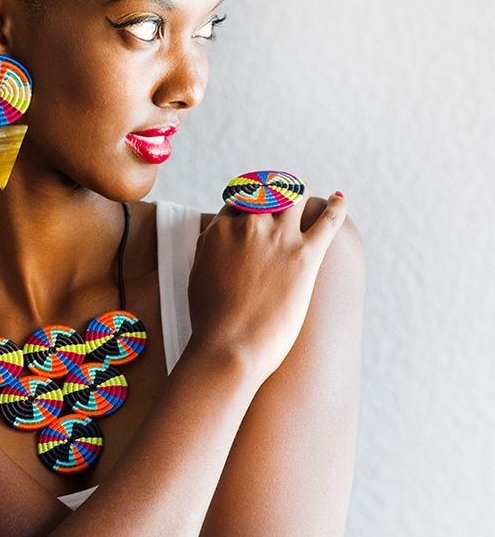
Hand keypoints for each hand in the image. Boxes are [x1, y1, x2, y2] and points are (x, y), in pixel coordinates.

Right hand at [187, 184, 346, 382]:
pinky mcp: (306, 255)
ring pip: (295, 194)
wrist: (229, 347)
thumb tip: (217, 239)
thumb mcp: (198, 274)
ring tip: (307, 193)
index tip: (255, 202)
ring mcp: (278, 237)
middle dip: (273, 189)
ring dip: (300, 191)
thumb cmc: (210, 321)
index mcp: (220, 229)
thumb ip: (209, 249)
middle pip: (265, 190)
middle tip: (281, 192)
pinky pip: (328, 220)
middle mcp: (249, 225)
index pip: (238, 199)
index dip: (247, 200)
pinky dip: (336, 206)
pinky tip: (339, 200)